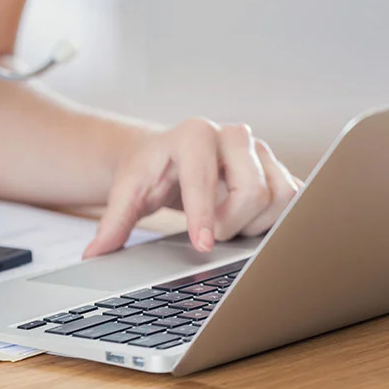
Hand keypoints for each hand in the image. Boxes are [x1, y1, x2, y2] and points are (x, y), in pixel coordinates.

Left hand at [83, 119, 301, 257]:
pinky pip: (294, 200)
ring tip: (227, 224)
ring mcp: (260, 149)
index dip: (204, 215)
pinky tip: (248, 224)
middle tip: (209, 235)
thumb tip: (94, 253)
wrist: (167, 155)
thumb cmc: (149, 171)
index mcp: (193, 134)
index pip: (205, 178)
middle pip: (253, 190)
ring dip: (256, 222)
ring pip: (280, 195)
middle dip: (231, 223)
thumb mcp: (127, 192)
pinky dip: (274, 220)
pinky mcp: (278, 167)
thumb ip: (113, 223)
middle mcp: (232, 135)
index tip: (202, 244)